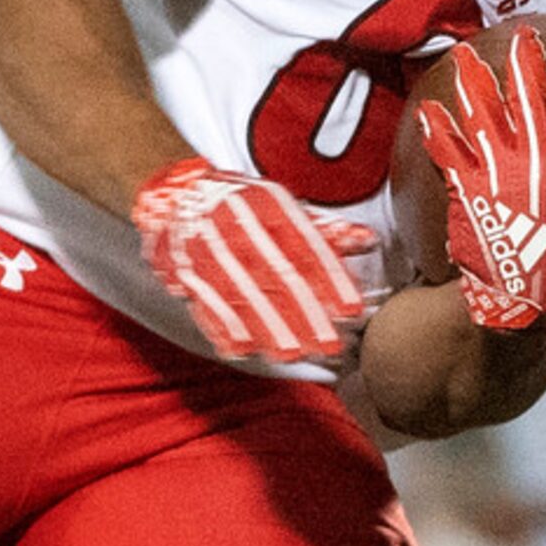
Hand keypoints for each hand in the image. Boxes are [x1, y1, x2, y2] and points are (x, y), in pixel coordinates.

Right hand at [132, 156, 373, 362]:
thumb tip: (368, 242)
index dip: (331, 279)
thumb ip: (324, 229)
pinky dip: (220, 325)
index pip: (305, 245)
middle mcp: (236, 220)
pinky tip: (240, 348)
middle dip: (304, 311)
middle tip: (328, 344)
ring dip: (265, 325)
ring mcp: (206, 243)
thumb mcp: (282, 206)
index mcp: (266, 202)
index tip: (351, 310)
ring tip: (289, 354)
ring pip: (240, 290)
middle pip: (275, 272)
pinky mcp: (181, 265)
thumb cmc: (240, 203)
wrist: (177, 192)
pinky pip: (203, 299)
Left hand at [415, 28, 545, 331]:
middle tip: (523, 35)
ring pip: (483, 110)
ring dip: (474, 80)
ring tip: (465, 54)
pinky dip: (437, 128)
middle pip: (532, 94)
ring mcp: (498, 165)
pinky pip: (447, 148)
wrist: (520, 299)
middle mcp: (538, 154)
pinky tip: (428, 109)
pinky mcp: (467, 184)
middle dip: (528, 59)